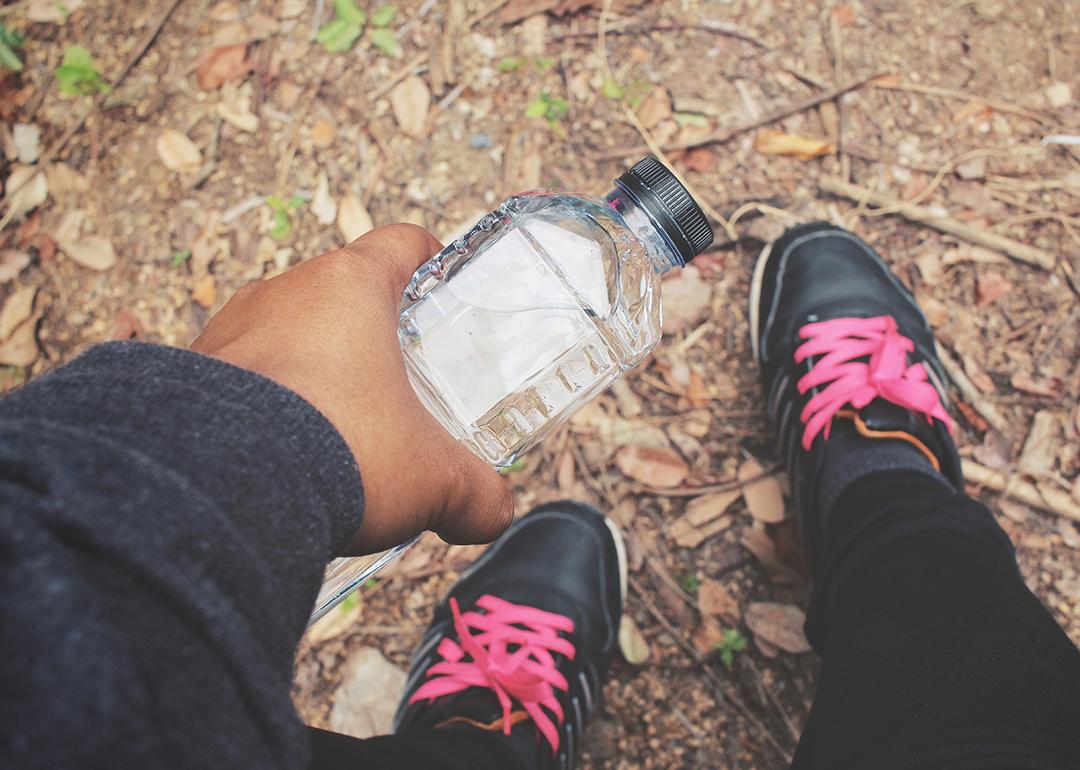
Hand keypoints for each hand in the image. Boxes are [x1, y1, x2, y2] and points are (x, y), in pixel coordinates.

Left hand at [190, 225, 513, 554]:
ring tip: (335, 422)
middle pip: (341, 291)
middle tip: (397, 379)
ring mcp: (229, 328)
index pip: (400, 244)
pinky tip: (280, 448)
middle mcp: (284, 291)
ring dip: (312, 367)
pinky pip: (240, 374)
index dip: (429, 259)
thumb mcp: (432, 478)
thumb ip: (476, 493)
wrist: (221, 488)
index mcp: (350, 287)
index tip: (442, 286)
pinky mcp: (188, 372)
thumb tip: (494, 514)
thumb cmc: (340, 452)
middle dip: (370, 332)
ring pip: (286, 332)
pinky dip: (264, 401)